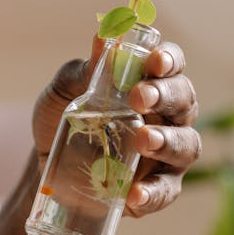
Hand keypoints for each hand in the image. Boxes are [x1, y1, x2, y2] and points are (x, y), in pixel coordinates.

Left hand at [32, 35, 200, 217]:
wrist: (46, 168)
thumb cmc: (61, 120)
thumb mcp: (62, 93)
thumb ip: (81, 71)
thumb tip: (100, 40)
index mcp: (149, 84)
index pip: (171, 65)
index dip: (169, 59)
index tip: (154, 61)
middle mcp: (167, 117)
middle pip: (184, 100)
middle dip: (166, 96)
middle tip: (138, 98)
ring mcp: (166, 155)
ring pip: (187, 145)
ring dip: (168, 141)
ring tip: (143, 141)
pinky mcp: (156, 189)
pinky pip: (166, 191)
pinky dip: (153, 193)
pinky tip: (135, 193)